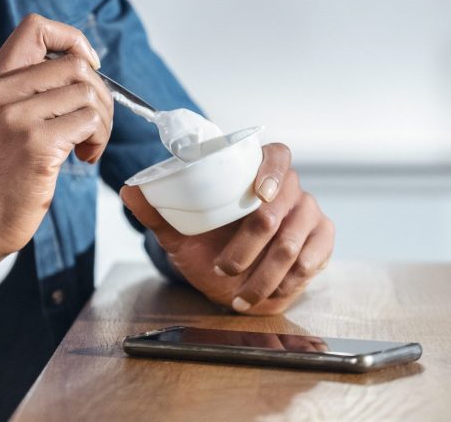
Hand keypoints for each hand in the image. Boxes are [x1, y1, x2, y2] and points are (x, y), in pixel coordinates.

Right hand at [0, 13, 111, 273]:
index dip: (72, 39)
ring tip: (88, 144)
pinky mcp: (36, 146)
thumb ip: (25, 87)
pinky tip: (84, 158)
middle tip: (93, 123)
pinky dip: (97, 140)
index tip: (85, 67)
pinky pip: (89, 123)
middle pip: (75, 64)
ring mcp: (16, 119)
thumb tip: (82, 63)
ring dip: (102, 121)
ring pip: (88, 93)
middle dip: (100, 93)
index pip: (36, 26)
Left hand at [121, 142, 333, 314]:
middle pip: (282, 205)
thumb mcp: (180, 232)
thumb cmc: (208, 247)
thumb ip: (157, 210)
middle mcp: (288, 189)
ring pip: (294, 240)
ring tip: (241, 294)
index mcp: (256, 172)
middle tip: (225, 267)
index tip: (259, 194)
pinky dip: (291, 281)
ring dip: (266, 273)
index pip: (277, 155)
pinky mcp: (322, 241)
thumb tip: (128, 190)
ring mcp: (308, 214)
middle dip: (251, 244)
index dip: (272, 171)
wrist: (231, 282)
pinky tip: (272, 293)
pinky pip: (315, 257)